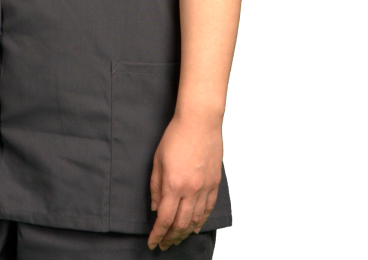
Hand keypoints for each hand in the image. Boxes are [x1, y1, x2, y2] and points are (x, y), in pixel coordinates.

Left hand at [147, 114, 221, 250]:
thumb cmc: (175, 137)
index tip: (152, 243)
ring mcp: (205, 188)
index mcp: (173, 185)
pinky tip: (196, 228)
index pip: (164, 219)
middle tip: (164, 245)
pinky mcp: (214, 184)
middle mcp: (190, 191)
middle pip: (180, 224)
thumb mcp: (157, 161)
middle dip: (171, 238)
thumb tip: (155, 207)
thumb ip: (155, 186)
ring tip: (177, 240)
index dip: (157, 234)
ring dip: (185, 233)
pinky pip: (208, 209)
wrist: (200, 122)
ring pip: (196, 220)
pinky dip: (201, 221)